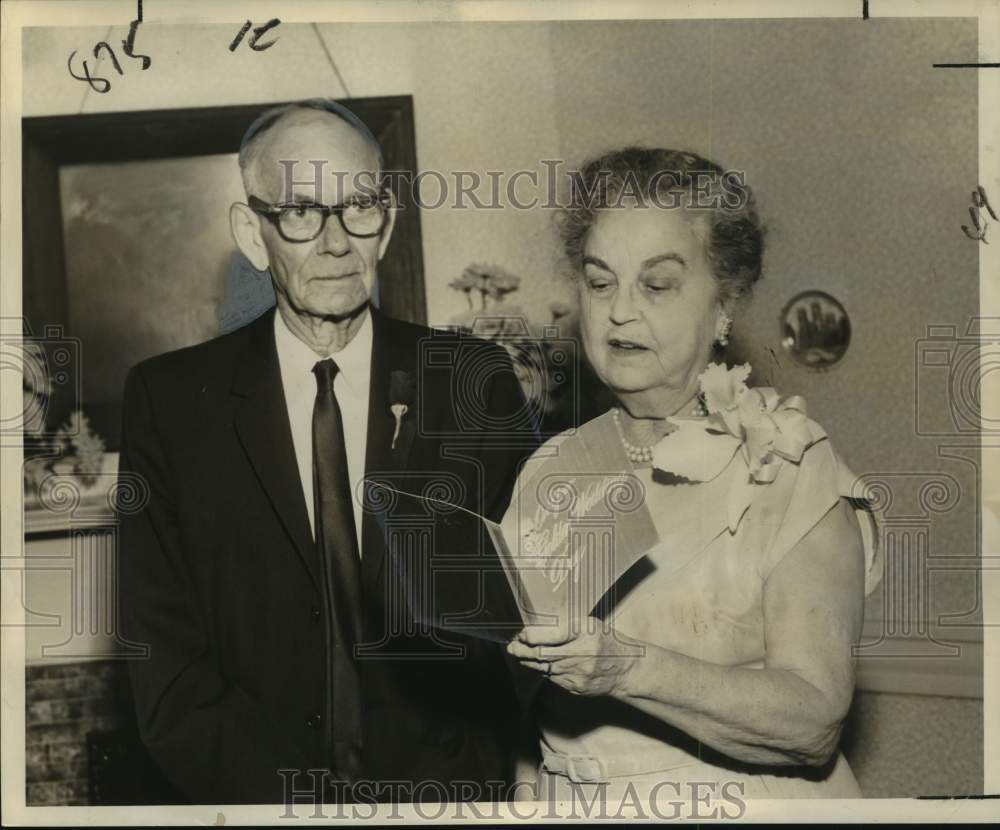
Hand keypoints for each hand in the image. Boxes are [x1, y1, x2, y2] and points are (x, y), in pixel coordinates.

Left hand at [505, 617, 642, 697]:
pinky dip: (544, 670)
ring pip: (545, 668)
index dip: (533, 635)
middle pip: (544, 655)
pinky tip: (538, 663)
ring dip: (529, 661)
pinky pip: (553, 678)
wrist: (626, 669)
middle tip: (511, 646)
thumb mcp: (589, 625)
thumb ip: (565, 626)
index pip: (553, 635)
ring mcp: (578, 675)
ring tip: (518, 653)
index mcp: (585, 634)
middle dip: (523, 650)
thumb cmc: (606, 641)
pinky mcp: (576, 688)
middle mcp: (581, 655)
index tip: (521, 633)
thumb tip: (535, 629)